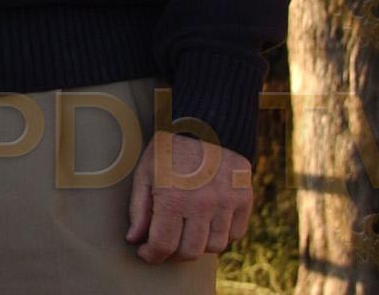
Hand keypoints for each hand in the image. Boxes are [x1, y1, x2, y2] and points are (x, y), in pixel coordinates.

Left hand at [126, 131, 252, 262]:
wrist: (206, 123)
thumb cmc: (168, 149)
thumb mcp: (145, 173)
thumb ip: (139, 209)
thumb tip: (134, 239)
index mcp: (173, 199)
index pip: (163, 245)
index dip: (152, 255)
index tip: (146, 253)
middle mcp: (202, 205)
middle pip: (190, 251)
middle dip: (173, 254)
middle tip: (165, 246)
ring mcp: (227, 203)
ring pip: (215, 246)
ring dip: (198, 245)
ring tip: (186, 233)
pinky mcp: (244, 199)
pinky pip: (235, 233)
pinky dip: (221, 234)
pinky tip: (207, 223)